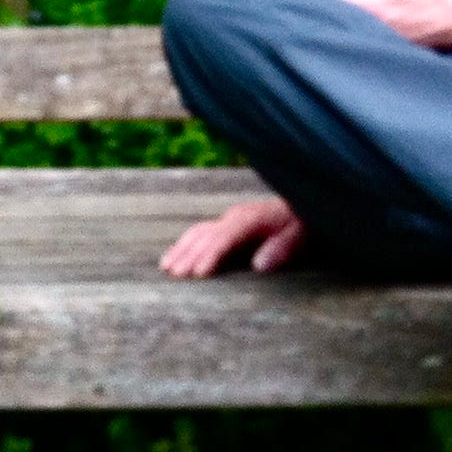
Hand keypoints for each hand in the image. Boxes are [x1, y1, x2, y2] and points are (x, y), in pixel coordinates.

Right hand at [160, 197, 305, 277]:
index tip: (198, 274)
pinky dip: (187, 243)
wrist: (306, 198)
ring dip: (182, 248)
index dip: (210, 255)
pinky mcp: (230, 223)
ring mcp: (230, 218)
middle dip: (188, 254)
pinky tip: (178, 254)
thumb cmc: (305, 221)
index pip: (224, 238)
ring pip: (199, 231)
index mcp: (251, 219)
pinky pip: (202, 231)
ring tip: (166, 267)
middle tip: (173, 275)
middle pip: (205, 235)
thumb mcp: (302, 235)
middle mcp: (235, 216)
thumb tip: (258, 267)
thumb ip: (283, 248)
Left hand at [329, 0, 451, 45]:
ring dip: (340, 13)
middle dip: (323, 3)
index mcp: (367, 3)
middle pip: (332, 14)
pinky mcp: (385, 41)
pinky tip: (358, 14)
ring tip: (332, 3)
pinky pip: (360, 32)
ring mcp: (375, 35)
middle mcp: (366, 23)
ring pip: (346, 24)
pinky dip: (355, 23)